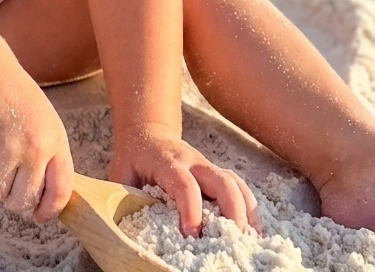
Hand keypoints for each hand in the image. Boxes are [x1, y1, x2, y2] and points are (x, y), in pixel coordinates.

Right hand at [0, 70, 73, 222]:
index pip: (60, 191)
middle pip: (22, 201)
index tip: (39, 216)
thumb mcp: (48, 125)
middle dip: (13, 197)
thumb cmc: (19, 103)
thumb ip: (51, 160)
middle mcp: (32, 148)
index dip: (50, 210)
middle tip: (7, 177)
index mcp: (54, 142)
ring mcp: (3, 149)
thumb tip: (45, 206)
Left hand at [110, 122, 260, 236]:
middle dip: (231, 211)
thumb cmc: (133, 159)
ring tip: (250, 240)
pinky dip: (249, 208)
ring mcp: (207, 167)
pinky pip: (238, 187)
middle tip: (231, 241)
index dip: (190, 208)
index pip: (184, 183)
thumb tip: (123, 232)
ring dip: (246, 211)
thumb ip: (124, 198)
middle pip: (221, 181)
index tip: (191, 234)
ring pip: (234, 183)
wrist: (147, 133)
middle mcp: (193, 162)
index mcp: (167, 162)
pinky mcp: (216, 174)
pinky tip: (253, 231)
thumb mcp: (121, 175)